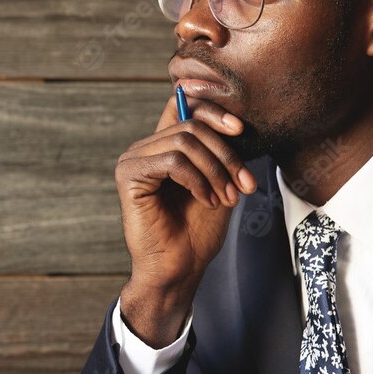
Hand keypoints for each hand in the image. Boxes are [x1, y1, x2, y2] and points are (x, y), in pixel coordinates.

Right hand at [115, 93, 254, 345]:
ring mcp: (133, 161)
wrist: (180, 268)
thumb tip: (235, 121)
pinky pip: (172, 161)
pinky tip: (205, 200)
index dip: (213, 111)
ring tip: (225, 197)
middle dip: (225, 155)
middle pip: (191, 125)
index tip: (240, 131)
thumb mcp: (218, 181)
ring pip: (184, 141)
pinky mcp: (129, 177)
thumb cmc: (197, 231)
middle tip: (242, 185)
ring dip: (215, 170)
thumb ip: (219, 150)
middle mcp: (144, 149)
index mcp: (162, 147)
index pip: (183, 105)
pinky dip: (197, 180)